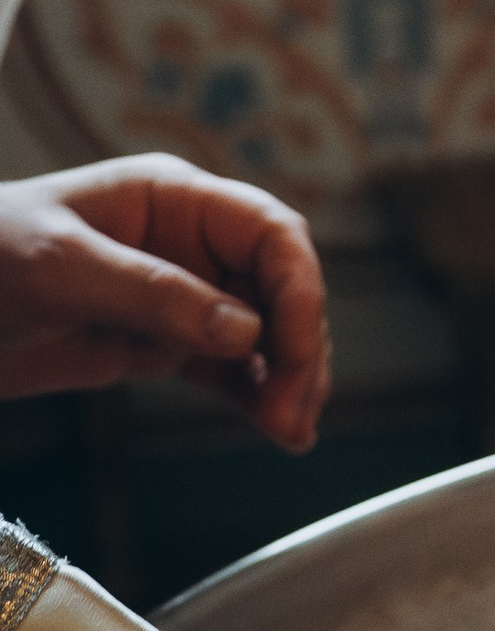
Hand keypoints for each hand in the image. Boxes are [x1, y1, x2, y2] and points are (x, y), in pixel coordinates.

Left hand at [0, 157, 330, 448]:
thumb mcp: (60, 268)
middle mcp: (190, 243)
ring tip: (292, 432)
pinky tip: (275, 428)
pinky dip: (256, 396)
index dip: (297, 289)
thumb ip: (152, 294)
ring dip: (288, 379)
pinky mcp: (160, 344)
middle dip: (299, 347)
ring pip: (265, 333)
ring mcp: (179, 297)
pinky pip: (230, 368)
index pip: (270, 233)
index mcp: (174, 199)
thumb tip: (245, 331)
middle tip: (293, 412)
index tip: (293, 351)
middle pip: (279, 288)